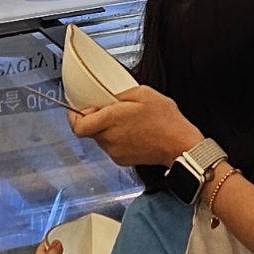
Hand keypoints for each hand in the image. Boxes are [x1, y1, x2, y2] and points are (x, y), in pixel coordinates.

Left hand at [71, 84, 204, 167]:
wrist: (179, 145)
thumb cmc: (166, 121)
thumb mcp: (143, 93)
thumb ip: (120, 93)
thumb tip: (109, 96)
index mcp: (111, 120)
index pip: (77, 125)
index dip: (74, 116)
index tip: (79, 109)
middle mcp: (109, 138)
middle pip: (89, 130)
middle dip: (95, 118)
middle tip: (109, 109)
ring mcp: (115, 151)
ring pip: (100, 138)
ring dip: (107, 129)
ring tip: (127, 120)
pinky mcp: (122, 160)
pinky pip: (111, 146)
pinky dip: (117, 138)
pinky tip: (133, 132)